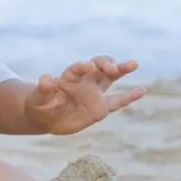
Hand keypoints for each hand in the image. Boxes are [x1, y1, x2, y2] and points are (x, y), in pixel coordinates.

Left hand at [23, 56, 143, 134]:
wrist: (46, 117)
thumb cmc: (40, 105)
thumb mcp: (38, 98)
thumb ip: (43, 89)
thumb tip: (45, 78)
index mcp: (69, 77)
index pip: (78, 69)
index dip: (82, 66)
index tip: (87, 65)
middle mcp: (85, 81)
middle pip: (99, 66)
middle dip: (106, 64)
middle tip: (112, 67)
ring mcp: (95, 92)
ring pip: (111, 78)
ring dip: (121, 69)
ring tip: (133, 63)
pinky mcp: (100, 107)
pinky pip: (117, 101)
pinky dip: (129, 96)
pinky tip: (142, 91)